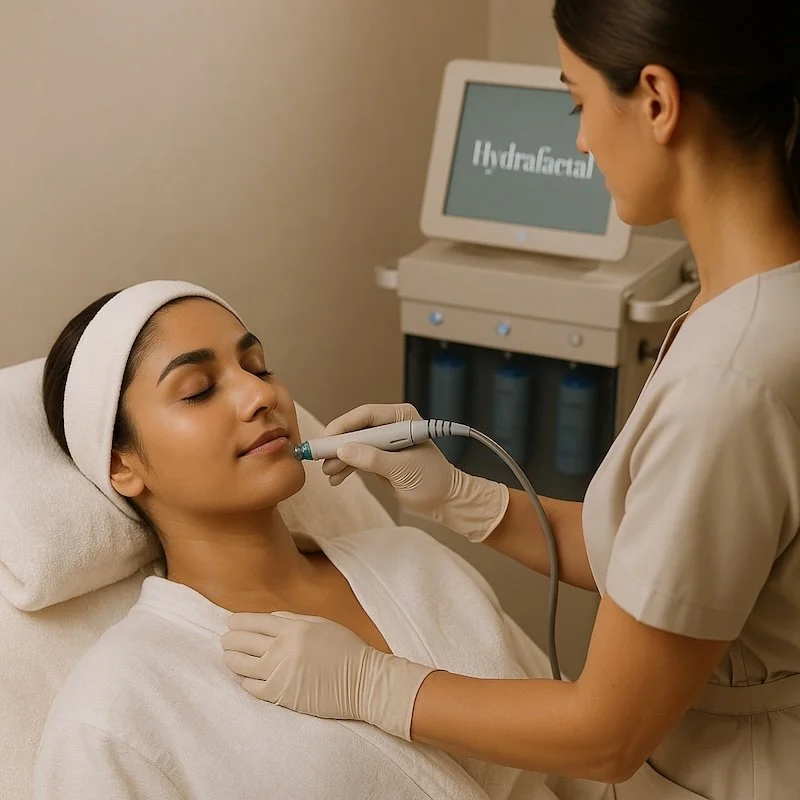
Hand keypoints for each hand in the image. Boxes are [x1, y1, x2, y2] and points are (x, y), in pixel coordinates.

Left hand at [221, 612, 434, 739]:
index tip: (230, 622)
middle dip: (230, 639)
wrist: (363, 681)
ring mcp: (280, 673)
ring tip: (229, 657)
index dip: (238, 622)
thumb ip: (293, 619)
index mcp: (293, 628)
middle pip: (243, 642)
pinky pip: (252, 687)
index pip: (255, 622)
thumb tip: (268, 618)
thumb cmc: (346, 649)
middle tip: (226, 640)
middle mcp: (283, 649)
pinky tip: (244, 677)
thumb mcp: (322, 623)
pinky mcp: (281, 695)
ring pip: (242, 665)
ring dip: (231, 659)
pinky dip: (244, 681)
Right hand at [322, 403, 509, 541]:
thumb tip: (344, 450)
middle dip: (338, 444)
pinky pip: (356, 458)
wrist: (444, 500)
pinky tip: (336, 479)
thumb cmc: (432, 480)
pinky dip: (345, 467)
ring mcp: (383, 442)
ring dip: (338, 458)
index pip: (367, 415)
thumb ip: (374, 459)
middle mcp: (390, 425)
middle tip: (320, 458)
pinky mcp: (378, 457)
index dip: (344, 425)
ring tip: (328, 473)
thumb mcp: (403, 469)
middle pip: (356, 429)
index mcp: (402, 418)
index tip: (327, 439)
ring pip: (352, 444)